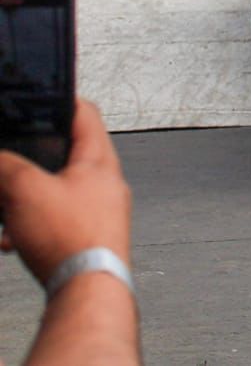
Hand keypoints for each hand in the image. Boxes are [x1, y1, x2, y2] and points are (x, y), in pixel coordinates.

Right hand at [0, 101, 132, 285]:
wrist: (88, 288)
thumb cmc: (70, 237)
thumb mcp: (24, 189)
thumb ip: (4, 165)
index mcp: (100, 160)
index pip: (85, 113)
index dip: (60, 100)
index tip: (38, 98)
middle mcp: (106, 183)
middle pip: (68, 154)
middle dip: (34, 156)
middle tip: (12, 154)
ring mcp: (100, 210)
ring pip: (57, 190)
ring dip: (28, 193)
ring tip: (5, 199)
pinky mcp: (88, 236)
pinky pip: (55, 220)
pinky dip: (30, 223)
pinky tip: (9, 238)